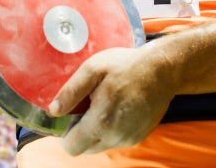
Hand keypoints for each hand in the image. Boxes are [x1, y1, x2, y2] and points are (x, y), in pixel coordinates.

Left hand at [48, 43, 176, 155]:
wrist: (162, 69)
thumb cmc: (126, 65)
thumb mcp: (93, 69)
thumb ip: (70, 92)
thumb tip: (53, 110)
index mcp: (101, 122)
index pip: (71, 147)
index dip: (64, 134)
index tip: (69, 116)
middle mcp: (115, 136)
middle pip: (85, 149)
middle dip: (80, 133)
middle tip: (86, 108)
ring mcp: (129, 138)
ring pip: (101, 145)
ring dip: (96, 132)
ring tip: (104, 105)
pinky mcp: (139, 136)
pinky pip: (117, 140)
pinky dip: (112, 129)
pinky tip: (118, 108)